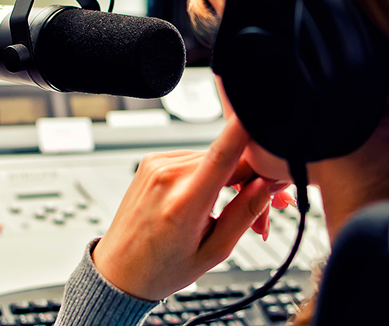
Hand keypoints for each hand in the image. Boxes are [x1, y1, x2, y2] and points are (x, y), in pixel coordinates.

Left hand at [93, 115, 292, 300]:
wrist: (120, 270)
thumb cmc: (162, 267)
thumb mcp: (214, 251)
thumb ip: (244, 213)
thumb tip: (269, 184)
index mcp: (183, 202)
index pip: (222, 154)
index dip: (247, 131)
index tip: (264, 118)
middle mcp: (167, 176)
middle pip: (228, 158)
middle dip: (253, 181)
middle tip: (263, 217)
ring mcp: (156, 165)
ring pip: (214, 158)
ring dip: (232, 179)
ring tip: (231, 213)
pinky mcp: (152, 161)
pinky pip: (194, 160)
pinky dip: (209, 175)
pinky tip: (211, 199)